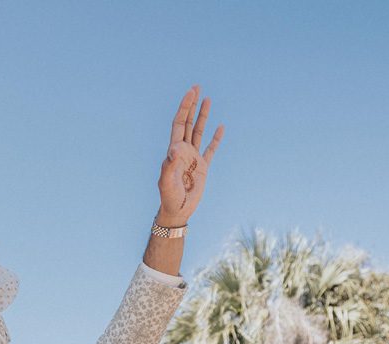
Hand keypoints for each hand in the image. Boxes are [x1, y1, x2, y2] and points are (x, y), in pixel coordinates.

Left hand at [156, 86, 223, 226]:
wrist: (178, 210)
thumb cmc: (169, 197)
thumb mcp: (167, 182)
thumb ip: (169, 166)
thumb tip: (174, 150)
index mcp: (174, 151)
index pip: (179, 124)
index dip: (184, 108)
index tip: (190, 94)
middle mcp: (183, 151)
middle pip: (188, 123)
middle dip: (191, 105)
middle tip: (197, 88)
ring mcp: (194, 158)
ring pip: (198, 132)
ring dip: (203, 116)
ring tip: (207, 99)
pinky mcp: (203, 167)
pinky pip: (211, 149)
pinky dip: (216, 138)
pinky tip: (220, 127)